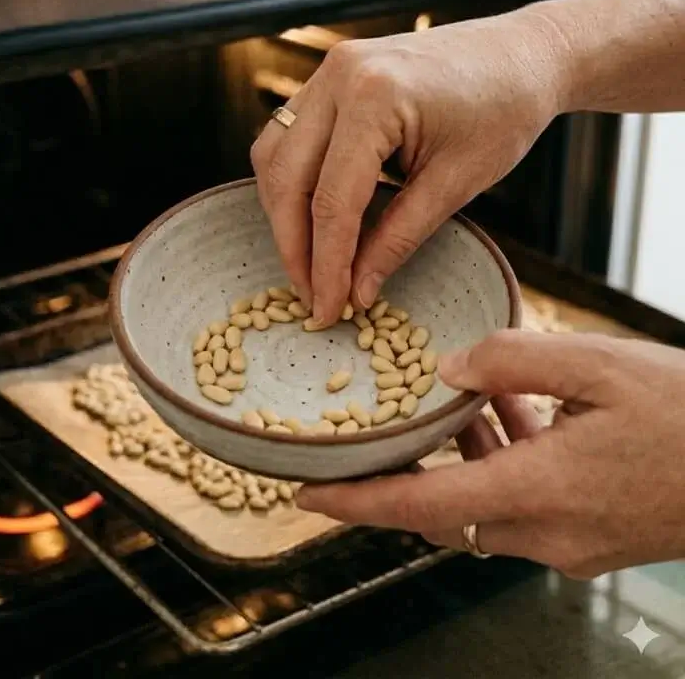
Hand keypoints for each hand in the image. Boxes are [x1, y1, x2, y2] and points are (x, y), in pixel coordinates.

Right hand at [250, 12, 565, 322]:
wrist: (522, 55)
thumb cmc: (504, 112)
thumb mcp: (456, 184)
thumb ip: (398, 238)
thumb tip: (357, 290)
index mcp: (374, 98)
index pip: (333, 200)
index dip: (327, 264)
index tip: (327, 309)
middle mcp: (338, 76)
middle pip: (287, 179)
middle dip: (294, 246)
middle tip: (310, 295)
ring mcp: (328, 71)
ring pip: (273, 156)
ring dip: (283, 214)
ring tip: (308, 262)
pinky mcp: (329, 76)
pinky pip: (287, 136)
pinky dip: (290, 182)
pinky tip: (308, 215)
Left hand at [296, 330, 684, 578]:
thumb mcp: (598, 365)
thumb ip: (510, 360)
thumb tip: (449, 369)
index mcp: (537, 492)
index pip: (418, 507)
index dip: (355, 502)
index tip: (306, 492)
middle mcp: (545, 531)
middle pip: (442, 510)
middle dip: (404, 474)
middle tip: (377, 433)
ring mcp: (569, 542)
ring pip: (482, 505)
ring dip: (460, 461)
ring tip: (456, 404)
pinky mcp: (590, 538)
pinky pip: (522, 505)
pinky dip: (502, 465)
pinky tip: (514, 416)